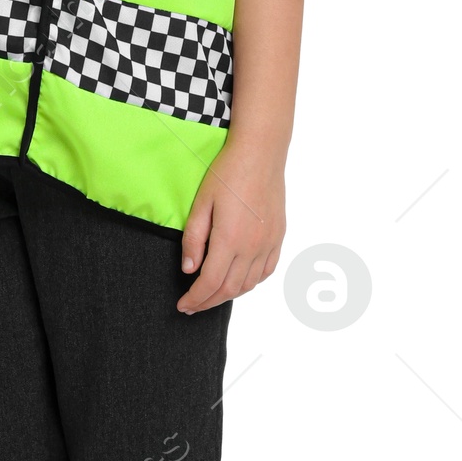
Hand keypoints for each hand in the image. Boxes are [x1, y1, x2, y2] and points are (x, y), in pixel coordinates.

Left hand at [176, 136, 285, 313]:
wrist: (260, 154)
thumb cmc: (227, 173)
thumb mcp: (201, 204)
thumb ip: (194, 239)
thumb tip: (189, 270)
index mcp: (230, 239)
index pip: (210, 283)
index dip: (195, 299)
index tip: (183, 306)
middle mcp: (252, 247)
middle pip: (229, 289)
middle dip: (208, 302)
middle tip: (193, 306)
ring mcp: (269, 243)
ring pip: (249, 284)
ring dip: (229, 294)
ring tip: (212, 295)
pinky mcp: (278, 237)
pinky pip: (266, 271)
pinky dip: (251, 282)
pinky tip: (239, 281)